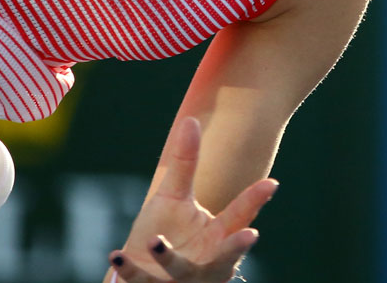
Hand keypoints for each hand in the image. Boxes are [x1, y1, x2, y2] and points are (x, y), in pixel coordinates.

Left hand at [107, 114, 276, 282]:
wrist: (142, 275)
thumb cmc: (168, 232)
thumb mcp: (176, 197)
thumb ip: (186, 163)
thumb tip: (191, 120)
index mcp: (217, 236)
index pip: (240, 216)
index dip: (255, 200)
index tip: (271, 183)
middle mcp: (206, 262)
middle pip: (225, 256)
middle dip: (237, 247)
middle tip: (251, 235)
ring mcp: (181, 279)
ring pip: (180, 271)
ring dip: (169, 257)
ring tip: (156, 241)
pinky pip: (138, 280)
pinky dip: (128, 270)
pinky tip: (115, 254)